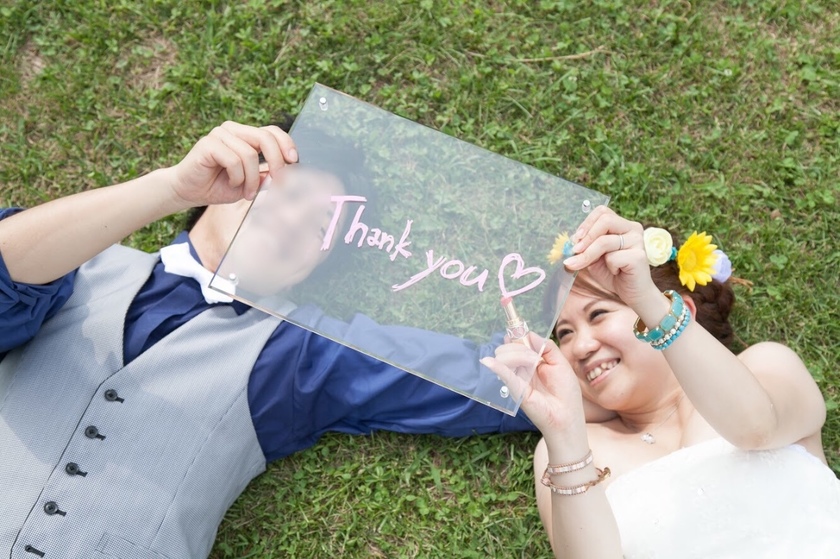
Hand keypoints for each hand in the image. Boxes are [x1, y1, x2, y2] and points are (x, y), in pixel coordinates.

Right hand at [169, 121, 297, 206]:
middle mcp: (234, 130)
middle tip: (279, 183)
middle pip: (265, 138)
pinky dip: (237, 177)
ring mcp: (220, 134)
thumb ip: (268, 176)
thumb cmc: (219, 186)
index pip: (272, 132)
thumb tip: (288, 173)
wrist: (190, 192)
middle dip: (277, 163)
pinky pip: (234, 160)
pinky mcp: (208, 143)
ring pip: (249, 154)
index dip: (286, 144)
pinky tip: (232, 183)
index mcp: (246, 136)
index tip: (294, 162)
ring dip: (252, 179)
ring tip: (246, 192)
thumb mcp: (251, 183)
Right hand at [481, 332, 585, 436]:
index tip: (516, 329)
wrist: (566, 417)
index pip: (520, 342)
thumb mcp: (561, 363)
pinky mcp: (515, 389)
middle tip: (534, 354)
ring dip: (518, 354)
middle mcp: (523, 368)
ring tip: (533, 363)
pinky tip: (489, 362)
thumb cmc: (566, 392)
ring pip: (506, 357)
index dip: (518, 335)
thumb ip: (547, 347)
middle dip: (519, 345)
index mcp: (534, 361)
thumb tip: (529, 334)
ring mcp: (518, 377)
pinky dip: (496, 367)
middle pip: (511, 347)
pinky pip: (504, 374)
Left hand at [561, 205, 658, 310]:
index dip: (586, 223)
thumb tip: (568, 244)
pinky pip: (613, 258)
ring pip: (605, 241)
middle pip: (605, 221)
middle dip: (586, 237)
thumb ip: (584, 247)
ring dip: (588, 254)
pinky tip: (616, 272)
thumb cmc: (613, 273)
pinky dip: (608, 267)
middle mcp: (632, 229)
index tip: (575, 239)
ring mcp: (637, 241)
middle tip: (574, 251)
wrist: (632, 293)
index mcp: (622, 225)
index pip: (602, 212)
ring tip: (581, 265)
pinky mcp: (639, 256)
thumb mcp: (593, 257)